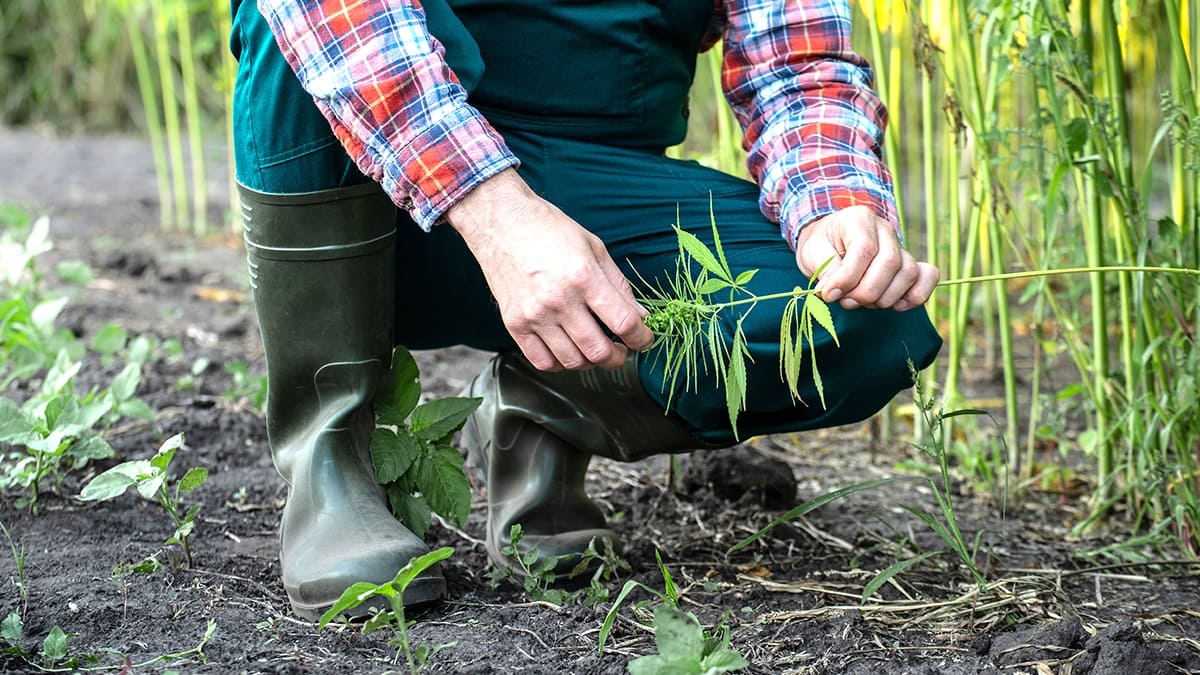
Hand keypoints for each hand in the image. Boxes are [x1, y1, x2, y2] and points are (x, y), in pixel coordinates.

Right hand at [447, 169, 653, 370]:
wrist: (501, 221)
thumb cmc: (548, 229)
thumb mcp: (594, 247)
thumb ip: (618, 285)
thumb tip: (640, 315)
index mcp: (583, 277)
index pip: (624, 322)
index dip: (642, 338)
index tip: (644, 339)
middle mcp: (559, 300)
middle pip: (599, 350)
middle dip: (619, 357)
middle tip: (622, 351)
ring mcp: (534, 315)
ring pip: (572, 361)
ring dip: (591, 362)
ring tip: (595, 350)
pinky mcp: (513, 323)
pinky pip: (542, 361)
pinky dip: (560, 364)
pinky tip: (568, 351)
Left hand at [794, 205, 938, 310]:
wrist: (829, 243)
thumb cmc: (821, 246)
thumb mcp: (812, 253)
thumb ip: (824, 270)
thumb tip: (833, 292)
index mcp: (859, 219)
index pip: (864, 249)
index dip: (847, 277)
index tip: (829, 294)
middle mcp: (885, 229)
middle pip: (890, 263)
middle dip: (866, 292)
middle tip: (845, 301)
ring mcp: (900, 246)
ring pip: (908, 273)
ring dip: (884, 298)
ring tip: (861, 302)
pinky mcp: (909, 263)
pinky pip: (927, 277)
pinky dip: (915, 296)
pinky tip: (895, 306)